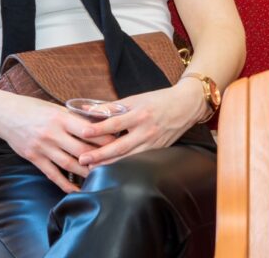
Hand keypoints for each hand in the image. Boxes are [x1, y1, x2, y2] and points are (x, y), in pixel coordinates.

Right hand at [0, 94, 114, 192]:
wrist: (5, 114)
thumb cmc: (33, 108)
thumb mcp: (55, 108)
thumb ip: (73, 118)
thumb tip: (97, 124)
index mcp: (61, 117)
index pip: (87, 130)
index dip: (103, 137)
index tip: (118, 142)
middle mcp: (52, 133)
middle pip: (81, 149)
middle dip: (99, 157)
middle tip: (115, 163)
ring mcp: (42, 147)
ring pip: (68, 164)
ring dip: (85, 172)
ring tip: (100, 177)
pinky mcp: (34, 158)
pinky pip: (52, 174)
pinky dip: (65, 183)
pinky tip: (76, 189)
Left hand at [76, 79, 206, 167]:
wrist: (186, 106)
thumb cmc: (160, 100)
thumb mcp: (136, 98)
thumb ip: (112, 106)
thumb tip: (87, 109)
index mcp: (140, 114)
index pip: (115, 123)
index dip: (99, 128)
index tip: (83, 132)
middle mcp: (146, 130)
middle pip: (119, 146)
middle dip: (99, 154)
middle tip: (82, 159)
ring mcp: (152, 143)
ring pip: (127, 158)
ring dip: (109, 165)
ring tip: (92, 169)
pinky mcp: (157, 151)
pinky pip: (138, 161)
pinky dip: (124, 166)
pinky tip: (112, 170)